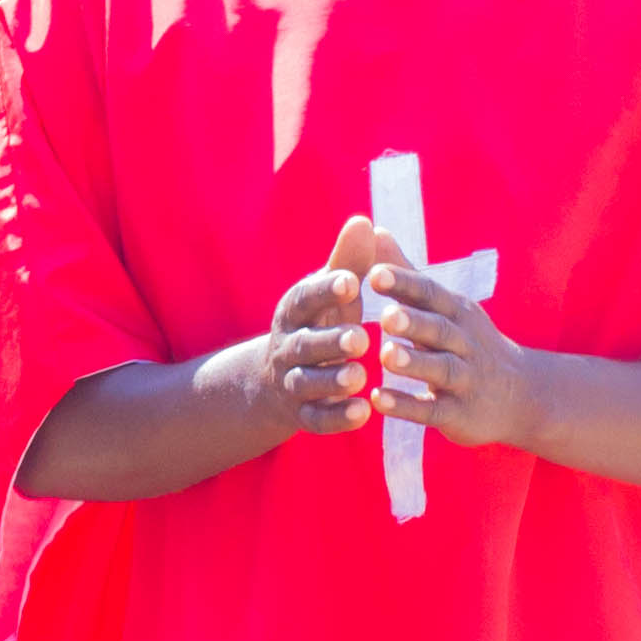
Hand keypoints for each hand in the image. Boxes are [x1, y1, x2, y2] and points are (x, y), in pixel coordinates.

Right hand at [220, 237, 376, 440]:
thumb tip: (364, 221)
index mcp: (294, 312)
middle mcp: (288, 347)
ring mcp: (293, 382)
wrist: (276, 383)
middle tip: (361, 339)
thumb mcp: (330, 294)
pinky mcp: (303, 415)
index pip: (305, 298)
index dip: (325, 290)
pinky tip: (363, 413)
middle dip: (330, 342)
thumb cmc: (319, 324)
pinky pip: (316, 419)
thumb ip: (347, 261)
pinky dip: (337, 418)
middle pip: (304, 345)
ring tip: (360, 376)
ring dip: (332, 381)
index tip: (351, 280)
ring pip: (308, 383)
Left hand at [358, 250, 546, 453]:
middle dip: (415, 322)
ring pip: (441, 369)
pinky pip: (432, 410)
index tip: (374, 273)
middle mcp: (464, 343)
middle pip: (440, 330)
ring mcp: (465, 380)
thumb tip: (374, 230)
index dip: (405, 284)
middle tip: (385, 316)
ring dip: (414, 362)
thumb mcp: (446, 308)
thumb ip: (407, 274)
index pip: (432, 294)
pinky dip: (406, 406)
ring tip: (386, 356)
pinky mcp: (459, 414)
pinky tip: (378, 400)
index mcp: (458, 314)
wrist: (522, 396)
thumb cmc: (469, 344)